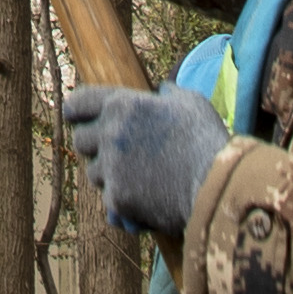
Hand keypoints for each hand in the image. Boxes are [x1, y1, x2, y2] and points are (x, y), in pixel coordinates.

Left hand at [61, 80, 224, 243]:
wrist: (217, 186)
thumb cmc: (207, 140)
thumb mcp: (191, 103)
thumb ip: (169, 94)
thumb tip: (162, 91)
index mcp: (123, 105)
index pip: (78, 103)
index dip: (75, 111)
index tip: (76, 118)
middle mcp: (110, 134)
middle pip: (80, 141)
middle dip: (95, 147)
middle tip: (118, 153)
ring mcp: (111, 169)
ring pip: (94, 173)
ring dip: (109, 175)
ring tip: (138, 178)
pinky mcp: (117, 200)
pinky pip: (108, 201)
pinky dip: (122, 202)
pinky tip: (145, 201)